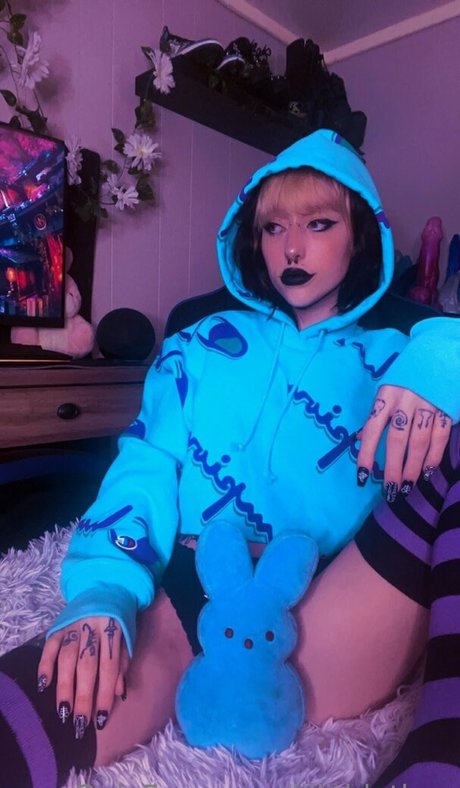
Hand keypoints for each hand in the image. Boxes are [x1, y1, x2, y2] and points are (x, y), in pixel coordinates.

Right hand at [37, 616, 128, 735]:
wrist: (107, 586)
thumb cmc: (120, 619)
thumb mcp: (128, 638)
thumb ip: (122, 664)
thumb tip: (119, 694)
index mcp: (113, 630)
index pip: (109, 667)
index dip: (104, 693)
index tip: (100, 719)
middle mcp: (92, 627)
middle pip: (86, 665)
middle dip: (83, 696)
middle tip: (79, 723)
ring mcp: (73, 625)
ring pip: (66, 658)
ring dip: (64, 686)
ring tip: (63, 711)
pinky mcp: (58, 624)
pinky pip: (49, 645)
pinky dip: (45, 665)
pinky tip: (44, 685)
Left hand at [357, 384, 451, 499]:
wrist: (440, 353)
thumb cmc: (408, 374)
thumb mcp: (387, 388)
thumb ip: (377, 414)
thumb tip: (361, 439)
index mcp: (386, 395)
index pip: (372, 430)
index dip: (367, 455)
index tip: (362, 477)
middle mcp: (406, 401)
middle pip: (397, 440)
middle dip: (393, 468)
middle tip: (390, 490)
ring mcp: (428, 405)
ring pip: (420, 442)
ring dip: (413, 467)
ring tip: (407, 486)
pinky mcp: (447, 408)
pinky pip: (440, 437)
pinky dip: (434, 456)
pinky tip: (427, 471)